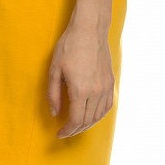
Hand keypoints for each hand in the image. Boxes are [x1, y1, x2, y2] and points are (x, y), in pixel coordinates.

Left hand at [47, 19, 114, 137]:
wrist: (90, 30)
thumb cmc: (69, 46)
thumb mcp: (54, 69)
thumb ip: (53, 94)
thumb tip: (55, 113)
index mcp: (80, 90)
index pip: (76, 120)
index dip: (67, 131)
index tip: (60, 134)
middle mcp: (96, 92)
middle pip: (88, 121)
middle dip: (76, 130)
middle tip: (66, 131)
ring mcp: (105, 87)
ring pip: (99, 115)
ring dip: (88, 124)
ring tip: (77, 125)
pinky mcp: (110, 81)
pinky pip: (107, 105)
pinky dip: (100, 114)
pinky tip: (92, 114)